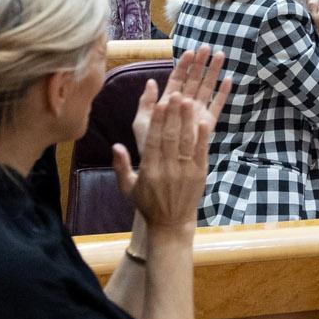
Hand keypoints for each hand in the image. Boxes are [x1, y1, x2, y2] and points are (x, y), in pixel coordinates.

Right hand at [116, 49, 228, 231]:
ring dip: (187, 120)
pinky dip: (202, 136)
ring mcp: (185, 171)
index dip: (157, 121)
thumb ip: (120, 166)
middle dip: (173, 114)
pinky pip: (202, 152)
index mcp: (149, 170)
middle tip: (176, 93)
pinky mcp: (200, 174)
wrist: (171, 224)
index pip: (153, 141)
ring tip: (189, 100)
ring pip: (186, 141)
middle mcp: (167, 169)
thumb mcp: (128, 188)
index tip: (159, 103)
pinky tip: (202, 121)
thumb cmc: (147, 204)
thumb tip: (115, 145)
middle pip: (170, 137)